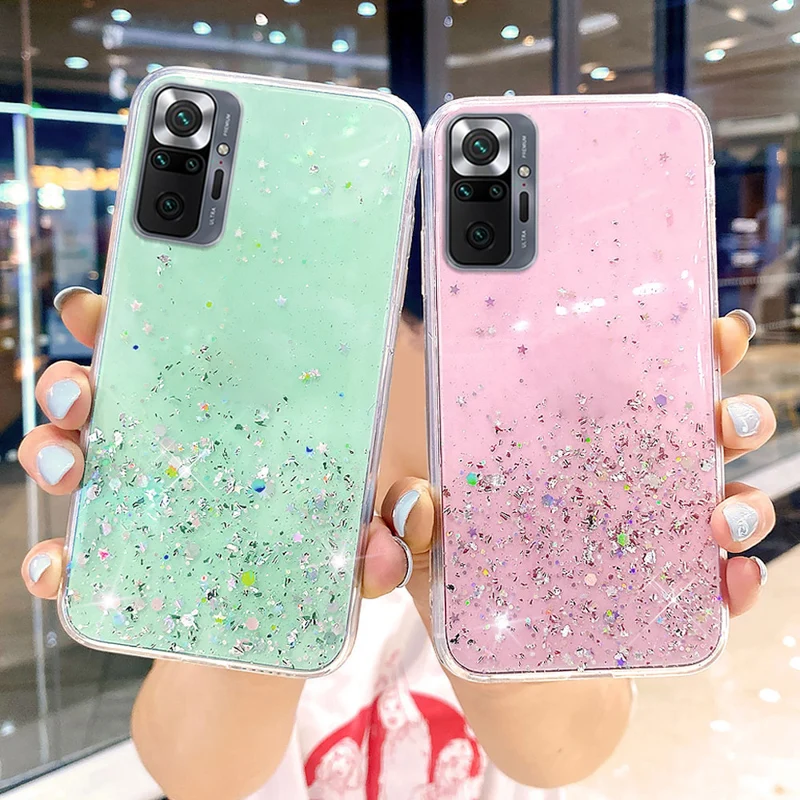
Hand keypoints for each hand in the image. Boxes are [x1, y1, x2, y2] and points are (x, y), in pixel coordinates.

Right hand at [17, 287, 417, 609]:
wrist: (275, 633)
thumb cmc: (322, 552)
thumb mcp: (366, 526)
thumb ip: (394, 520)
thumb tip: (409, 511)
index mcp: (222, 413)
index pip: (167, 350)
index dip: (124, 319)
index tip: (100, 303)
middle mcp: (166, 444)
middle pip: (101, 391)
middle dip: (74, 380)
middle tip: (83, 390)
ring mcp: (135, 501)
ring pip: (71, 455)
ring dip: (51, 449)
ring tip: (69, 463)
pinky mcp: (115, 564)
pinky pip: (68, 555)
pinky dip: (51, 560)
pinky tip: (59, 567)